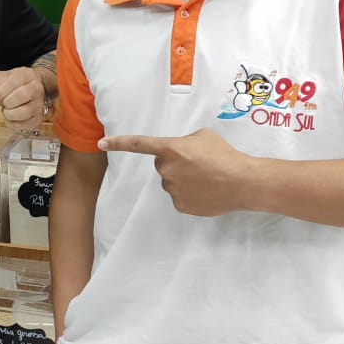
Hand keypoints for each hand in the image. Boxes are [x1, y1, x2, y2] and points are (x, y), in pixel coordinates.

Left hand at [0, 67, 46, 131]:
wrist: (35, 88)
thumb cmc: (19, 82)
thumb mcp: (6, 76)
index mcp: (27, 76)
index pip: (13, 83)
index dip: (0, 92)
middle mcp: (36, 90)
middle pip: (19, 97)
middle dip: (5, 102)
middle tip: (3, 102)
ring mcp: (38, 105)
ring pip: (22, 113)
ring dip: (9, 114)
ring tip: (8, 109)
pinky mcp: (37, 120)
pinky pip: (21, 126)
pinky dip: (12, 123)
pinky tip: (12, 117)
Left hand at [100, 128, 253, 216]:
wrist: (242, 182)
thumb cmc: (224, 154)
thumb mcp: (202, 136)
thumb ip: (183, 142)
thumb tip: (179, 153)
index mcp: (170, 149)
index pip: (139, 144)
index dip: (118, 143)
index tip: (101, 143)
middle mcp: (166, 170)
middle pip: (163, 165)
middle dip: (176, 164)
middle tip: (198, 164)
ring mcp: (172, 190)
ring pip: (172, 182)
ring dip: (184, 179)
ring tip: (206, 177)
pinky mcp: (180, 206)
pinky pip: (180, 197)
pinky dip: (190, 194)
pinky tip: (206, 191)